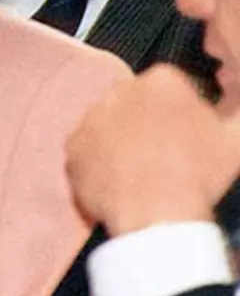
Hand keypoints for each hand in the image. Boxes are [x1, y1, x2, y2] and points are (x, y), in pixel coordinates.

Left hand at [67, 66, 239, 236]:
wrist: (158, 214)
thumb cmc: (199, 175)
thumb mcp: (235, 139)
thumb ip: (234, 114)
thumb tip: (232, 108)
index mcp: (162, 81)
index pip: (168, 86)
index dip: (178, 110)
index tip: (184, 130)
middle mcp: (120, 92)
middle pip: (134, 102)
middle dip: (145, 121)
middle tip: (162, 151)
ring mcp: (91, 119)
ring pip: (108, 124)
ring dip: (120, 140)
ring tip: (141, 169)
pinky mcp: (72, 147)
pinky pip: (85, 150)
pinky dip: (98, 162)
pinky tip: (118, 179)